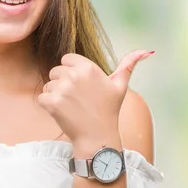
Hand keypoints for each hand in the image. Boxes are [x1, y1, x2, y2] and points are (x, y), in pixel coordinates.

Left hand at [38, 50, 153, 145]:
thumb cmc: (108, 111)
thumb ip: (128, 65)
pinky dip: (48, 106)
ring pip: (48, 85)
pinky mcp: (52, 103)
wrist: (98, 137)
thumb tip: (145, 51)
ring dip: (55, 95)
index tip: (80, 85)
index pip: (66, 59)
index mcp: (88, 68)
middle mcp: (74, 76)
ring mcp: (62, 89)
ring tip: (71, 106)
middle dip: (62, 83)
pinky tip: (62, 112)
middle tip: (76, 99)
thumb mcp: (120, 86)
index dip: (71, 71)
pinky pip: (42, 98)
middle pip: (55, 71)